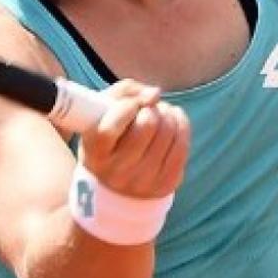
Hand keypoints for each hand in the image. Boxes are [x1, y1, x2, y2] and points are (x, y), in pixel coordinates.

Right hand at [78, 79, 190, 199]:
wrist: (118, 182)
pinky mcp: (165, 185)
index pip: (110, 128)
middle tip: (149, 107)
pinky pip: (182, 146)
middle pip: (147, 125)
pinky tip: (174, 120)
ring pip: (168, 132)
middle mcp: (117, 173)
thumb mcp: (103, 112)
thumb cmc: (111, 136)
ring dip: (168, 113)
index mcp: (95, 155)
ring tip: (161, 112)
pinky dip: (181, 125)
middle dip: (152, 108)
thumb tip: (155, 94)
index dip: (127, 106)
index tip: (132, 102)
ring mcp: (143, 182)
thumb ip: (125, 92)